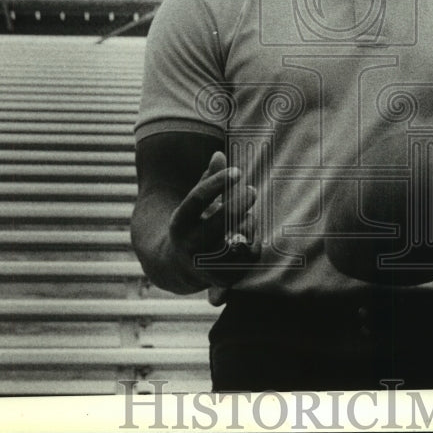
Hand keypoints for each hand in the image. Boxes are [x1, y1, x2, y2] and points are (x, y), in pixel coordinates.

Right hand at [168, 151, 260, 286]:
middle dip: (239, 203)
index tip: (238, 171)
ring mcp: (206, 265)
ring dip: (248, 223)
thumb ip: (209, 179)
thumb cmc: (194, 224)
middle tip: (252, 190)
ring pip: (238, 238)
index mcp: (179, 222)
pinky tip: (248, 235)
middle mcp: (189, 245)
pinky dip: (254, 241)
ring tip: (246, 218)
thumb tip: (219, 153)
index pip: (198, 198)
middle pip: (219, 222)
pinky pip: (250, 254)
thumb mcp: (195, 203)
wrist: (178, 266)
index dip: (218, 182)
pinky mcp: (224, 278)